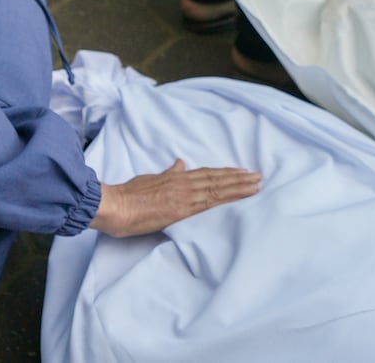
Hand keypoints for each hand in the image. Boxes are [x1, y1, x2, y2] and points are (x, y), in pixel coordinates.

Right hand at [90, 159, 261, 236]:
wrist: (116, 205)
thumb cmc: (128, 194)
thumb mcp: (151, 178)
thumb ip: (168, 173)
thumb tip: (180, 164)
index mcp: (177, 178)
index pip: (208, 174)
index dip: (226, 173)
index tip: (242, 172)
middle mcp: (184, 185)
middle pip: (217, 180)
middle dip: (239, 179)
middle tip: (258, 177)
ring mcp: (184, 196)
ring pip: (218, 189)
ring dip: (239, 187)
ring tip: (256, 185)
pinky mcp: (181, 210)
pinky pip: (210, 204)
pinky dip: (228, 199)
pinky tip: (240, 198)